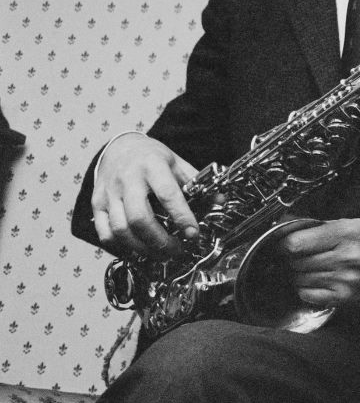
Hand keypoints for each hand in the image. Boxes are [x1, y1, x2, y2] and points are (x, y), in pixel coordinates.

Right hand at [91, 133, 198, 257]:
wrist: (120, 148)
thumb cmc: (151, 158)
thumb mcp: (177, 163)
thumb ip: (196, 183)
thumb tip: (219, 201)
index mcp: (152, 165)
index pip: (167, 193)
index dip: (181, 216)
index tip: (193, 233)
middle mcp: (127, 179)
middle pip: (138, 217)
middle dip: (159, 240)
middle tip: (176, 250)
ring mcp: (109, 193)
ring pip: (120, 229)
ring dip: (142, 248)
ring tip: (160, 254)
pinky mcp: (96, 204)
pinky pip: (104, 232)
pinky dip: (121, 246)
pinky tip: (138, 249)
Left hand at [282, 219, 359, 306]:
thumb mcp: (353, 224)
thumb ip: (323, 227)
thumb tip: (290, 231)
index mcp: (347, 234)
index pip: (298, 243)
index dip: (284, 243)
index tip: (282, 243)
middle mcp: (345, 257)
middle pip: (296, 261)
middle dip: (289, 258)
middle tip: (293, 255)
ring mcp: (344, 280)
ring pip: (300, 278)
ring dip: (296, 272)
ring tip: (304, 266)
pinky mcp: (343, 296)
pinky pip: (308, 294)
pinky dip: (304, 287)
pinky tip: (311, 279)